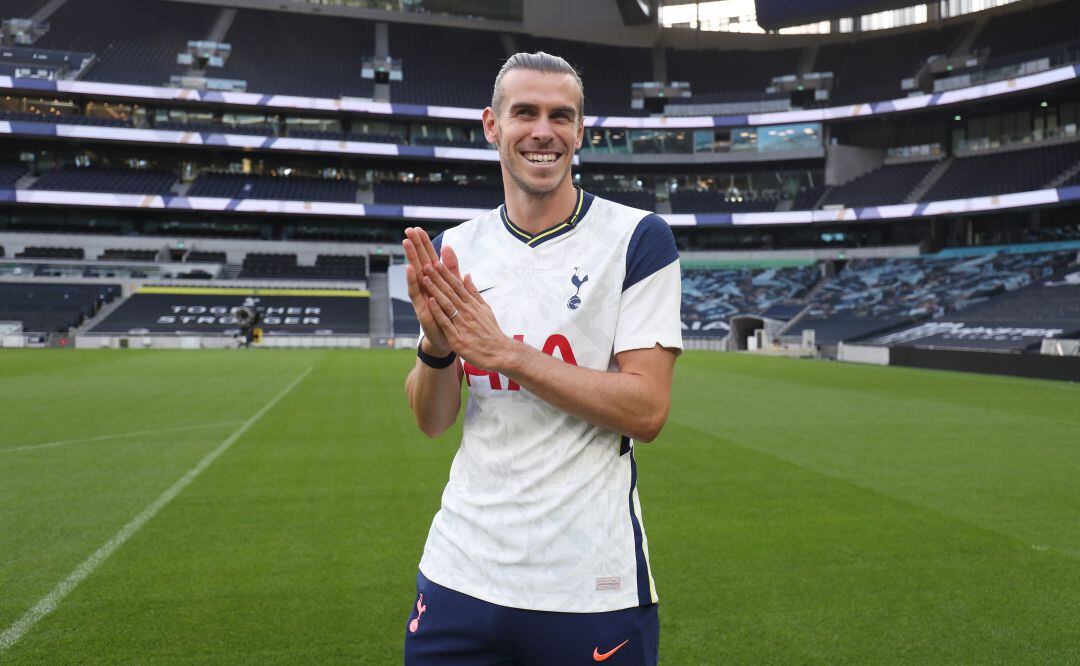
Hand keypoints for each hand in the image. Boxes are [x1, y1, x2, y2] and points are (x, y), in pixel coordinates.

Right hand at [402, 227, 460, 356]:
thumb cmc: (448, 313)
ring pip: (415, 275)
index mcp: (434, 282)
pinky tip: (411, 270)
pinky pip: (417, 294)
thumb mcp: (451, 287)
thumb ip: (451, 268)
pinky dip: (413, 282)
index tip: (418, 228)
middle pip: (419, 263)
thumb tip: (447, 247)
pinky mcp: (422, 309)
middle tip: (407, 231)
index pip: (428, 258)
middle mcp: (425, 287)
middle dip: (414, 247)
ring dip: (411, 259)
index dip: (423, 244)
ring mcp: (422, 298)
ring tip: (406, 244)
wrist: (448, 339)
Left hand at [422, 245, 516, 371]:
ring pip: (447, 304)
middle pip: (450, 292)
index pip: (457, 286)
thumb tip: (467, 275)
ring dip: (436, 291)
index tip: (436, 262)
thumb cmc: (491, 332)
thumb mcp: (485, 309)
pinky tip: (431, 302)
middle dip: (438, 278)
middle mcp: (468, 312)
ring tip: (425, 279)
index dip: (446, 274)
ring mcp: (463, 324)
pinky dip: (439, 312)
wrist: (500, 352)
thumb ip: (474, 292)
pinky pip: (446, 323)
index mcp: (472, 305)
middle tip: (426, 265)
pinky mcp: (458, 338)